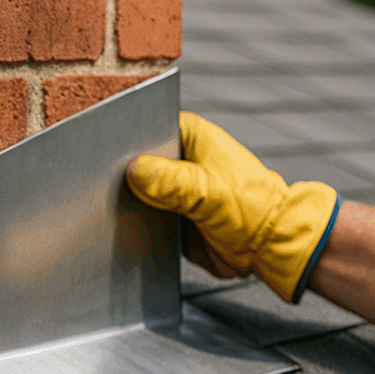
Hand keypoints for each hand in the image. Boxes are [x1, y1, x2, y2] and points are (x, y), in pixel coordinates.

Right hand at [125, 111, 339, 302]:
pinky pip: (141, 217)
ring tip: (113, 210)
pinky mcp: (168, 215)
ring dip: (126, 203)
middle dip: (121, 176)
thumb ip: (172, 182)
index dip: (126, 140)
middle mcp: (177, 159)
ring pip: (134, 191)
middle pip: (134, 162)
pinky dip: (134, 224)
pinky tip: (123, 229)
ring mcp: (171, 188)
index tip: (107, 154)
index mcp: (189, 136)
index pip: (146, 126)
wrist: (267, 247)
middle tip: (108, 187)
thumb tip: (134, 171)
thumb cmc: (251, 207)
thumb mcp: (210, 192)